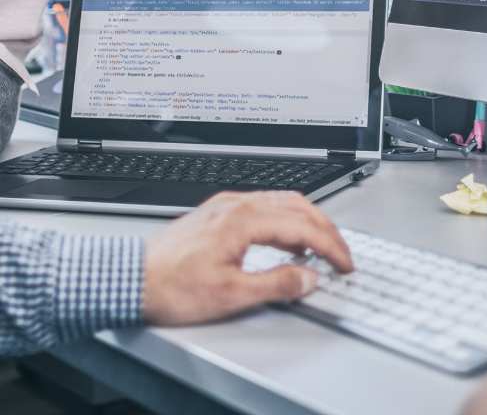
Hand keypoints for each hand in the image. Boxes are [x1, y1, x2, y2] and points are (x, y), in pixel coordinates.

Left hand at [143, 191, 352, 324]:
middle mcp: (238, 204)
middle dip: (326, 229)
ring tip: (322, 246)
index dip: (330, 246)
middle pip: (297, 206)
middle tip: (342, 253)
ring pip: (282, 201)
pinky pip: (265, 205)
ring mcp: (227, 205)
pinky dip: (287, 219)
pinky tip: (287, 239)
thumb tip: (308, 278)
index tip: (345, 263)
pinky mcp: (218, 212)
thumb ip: (275, 284)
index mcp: (244, 220)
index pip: (302, 227)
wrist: (132, 277)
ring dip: (308, 221)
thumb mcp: (230, 295)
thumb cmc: (172, 286)